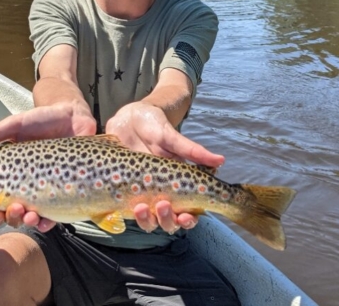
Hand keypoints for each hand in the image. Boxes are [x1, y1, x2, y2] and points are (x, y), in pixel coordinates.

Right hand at [0, 101, 95, 228]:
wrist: (73, 115)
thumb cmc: (42, 120)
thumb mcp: (14, 126)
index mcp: (8, 172)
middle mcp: (24, 184)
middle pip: (9, 212)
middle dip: (8, 217)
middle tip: (13, 209)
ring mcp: (43, 189)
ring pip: (29, 216)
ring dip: (26, 221)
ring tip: (30, 215)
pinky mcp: (63, 191)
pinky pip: (53, 215)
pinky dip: (47, 222)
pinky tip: (45, 220)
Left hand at [106, 102, 223, 231]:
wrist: (129, 116)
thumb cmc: (154, 126)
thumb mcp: (172, 138)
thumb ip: (193, 151)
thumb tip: (221, 161)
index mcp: (176, 185)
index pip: (186, 212)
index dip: (187, 220)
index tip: (185, 216)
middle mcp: (159, 193)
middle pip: (166, 221)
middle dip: (166, 220)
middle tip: (162, 204)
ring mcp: (139, 192)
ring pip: (145, 219)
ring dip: (145, 219)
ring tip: (140, 207)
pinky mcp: (120, 188)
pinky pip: (121, 208)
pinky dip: (119, 213)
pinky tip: (117, 207)